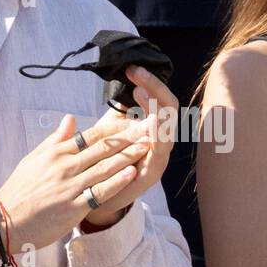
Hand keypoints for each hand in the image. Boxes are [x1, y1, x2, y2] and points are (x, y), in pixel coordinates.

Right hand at [0, 104, 152, 252]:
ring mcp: (69, 186)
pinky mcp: (72, 207)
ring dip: (128, 156)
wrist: (4, 221)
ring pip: (104, 168)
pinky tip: (131, 173)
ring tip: (146, 146)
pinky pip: (99, 192)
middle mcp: (64, 166)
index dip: (114, 127)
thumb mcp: (34, 159)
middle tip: (149, 127)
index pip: (90, 135)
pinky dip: (116, 182)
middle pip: (102, 148)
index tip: (132, 120)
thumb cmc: (19, 190)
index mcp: (56, 153)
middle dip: (128, 137)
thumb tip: (71, 118)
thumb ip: (56, 139)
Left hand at [76, 66, 178, 228]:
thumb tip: (117, 85)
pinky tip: (151, 120)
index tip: (132, 68)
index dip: (150, 82)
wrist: (97, 197)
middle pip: (169, 108)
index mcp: (153, 128)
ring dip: (157, 108)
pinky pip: (160, 150)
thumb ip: (117, 114)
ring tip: (141, 92)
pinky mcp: (153, 172)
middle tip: (138, 73)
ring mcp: (159, 156)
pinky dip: (158, 134)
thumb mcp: (110, 131)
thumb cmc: (105, 161)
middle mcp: (161, 140)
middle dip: (155, 88)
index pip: (159, 98)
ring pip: (169, 127)